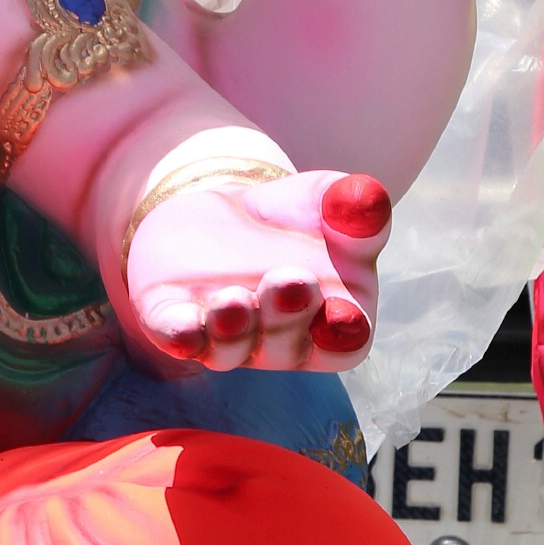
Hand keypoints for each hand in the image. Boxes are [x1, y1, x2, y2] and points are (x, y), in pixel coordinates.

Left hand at [123, 168, 388, 372]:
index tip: (341, 313)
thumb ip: (352, 206)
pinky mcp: (174, 322)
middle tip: (288, 281)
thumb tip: (369, 197)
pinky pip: (177, 338)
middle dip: (285, 317)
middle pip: (285, 344)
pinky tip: (182, 326)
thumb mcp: (323, 201)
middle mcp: (278, 341)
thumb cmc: (290, 218)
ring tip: (234, 300)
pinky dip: (180, 335)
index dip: (342, 331)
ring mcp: (224, 337)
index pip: (343, 341)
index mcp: (331, 320)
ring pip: (230, 347)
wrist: (222, 214)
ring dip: (233, 329)